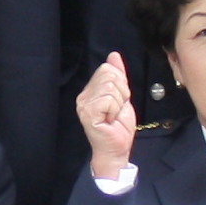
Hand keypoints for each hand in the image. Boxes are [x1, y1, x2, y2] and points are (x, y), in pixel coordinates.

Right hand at [75, 52, 138, 178]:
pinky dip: (115, 110)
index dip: (120, 84)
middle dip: (121, 92)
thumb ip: (118, 76)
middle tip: (116, 110)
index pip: (108, 69)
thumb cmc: (118, 127)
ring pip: (110, 87)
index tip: (118, 101)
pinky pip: (108, 100)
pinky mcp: (88, 113)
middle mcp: (83, 96)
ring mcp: (84, 104)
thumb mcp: (122, 96)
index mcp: (90, 90)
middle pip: (109, 75)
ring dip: (119, 102)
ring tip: (113, 115)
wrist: (116, 149)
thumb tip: (113, 55)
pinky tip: (110, 120)